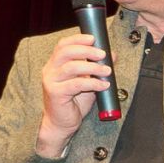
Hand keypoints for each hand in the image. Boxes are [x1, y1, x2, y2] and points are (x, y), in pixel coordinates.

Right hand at [37, 34, 110, 155]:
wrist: (63, 123)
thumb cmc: (75, 102)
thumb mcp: (89, 81)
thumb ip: (97, 68)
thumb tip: (113, 55)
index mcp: (56, 64)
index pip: (63, 45)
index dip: (78, 39)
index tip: (94, 39)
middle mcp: (50, 70)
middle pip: (65, 52)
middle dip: (86, 51)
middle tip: (103, 54)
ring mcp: (51, 81)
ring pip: (71, 67)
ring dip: (93, 67)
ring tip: (107, 71)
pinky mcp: (55, 93)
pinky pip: (75, 84)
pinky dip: (92, 83)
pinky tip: (104, 85)